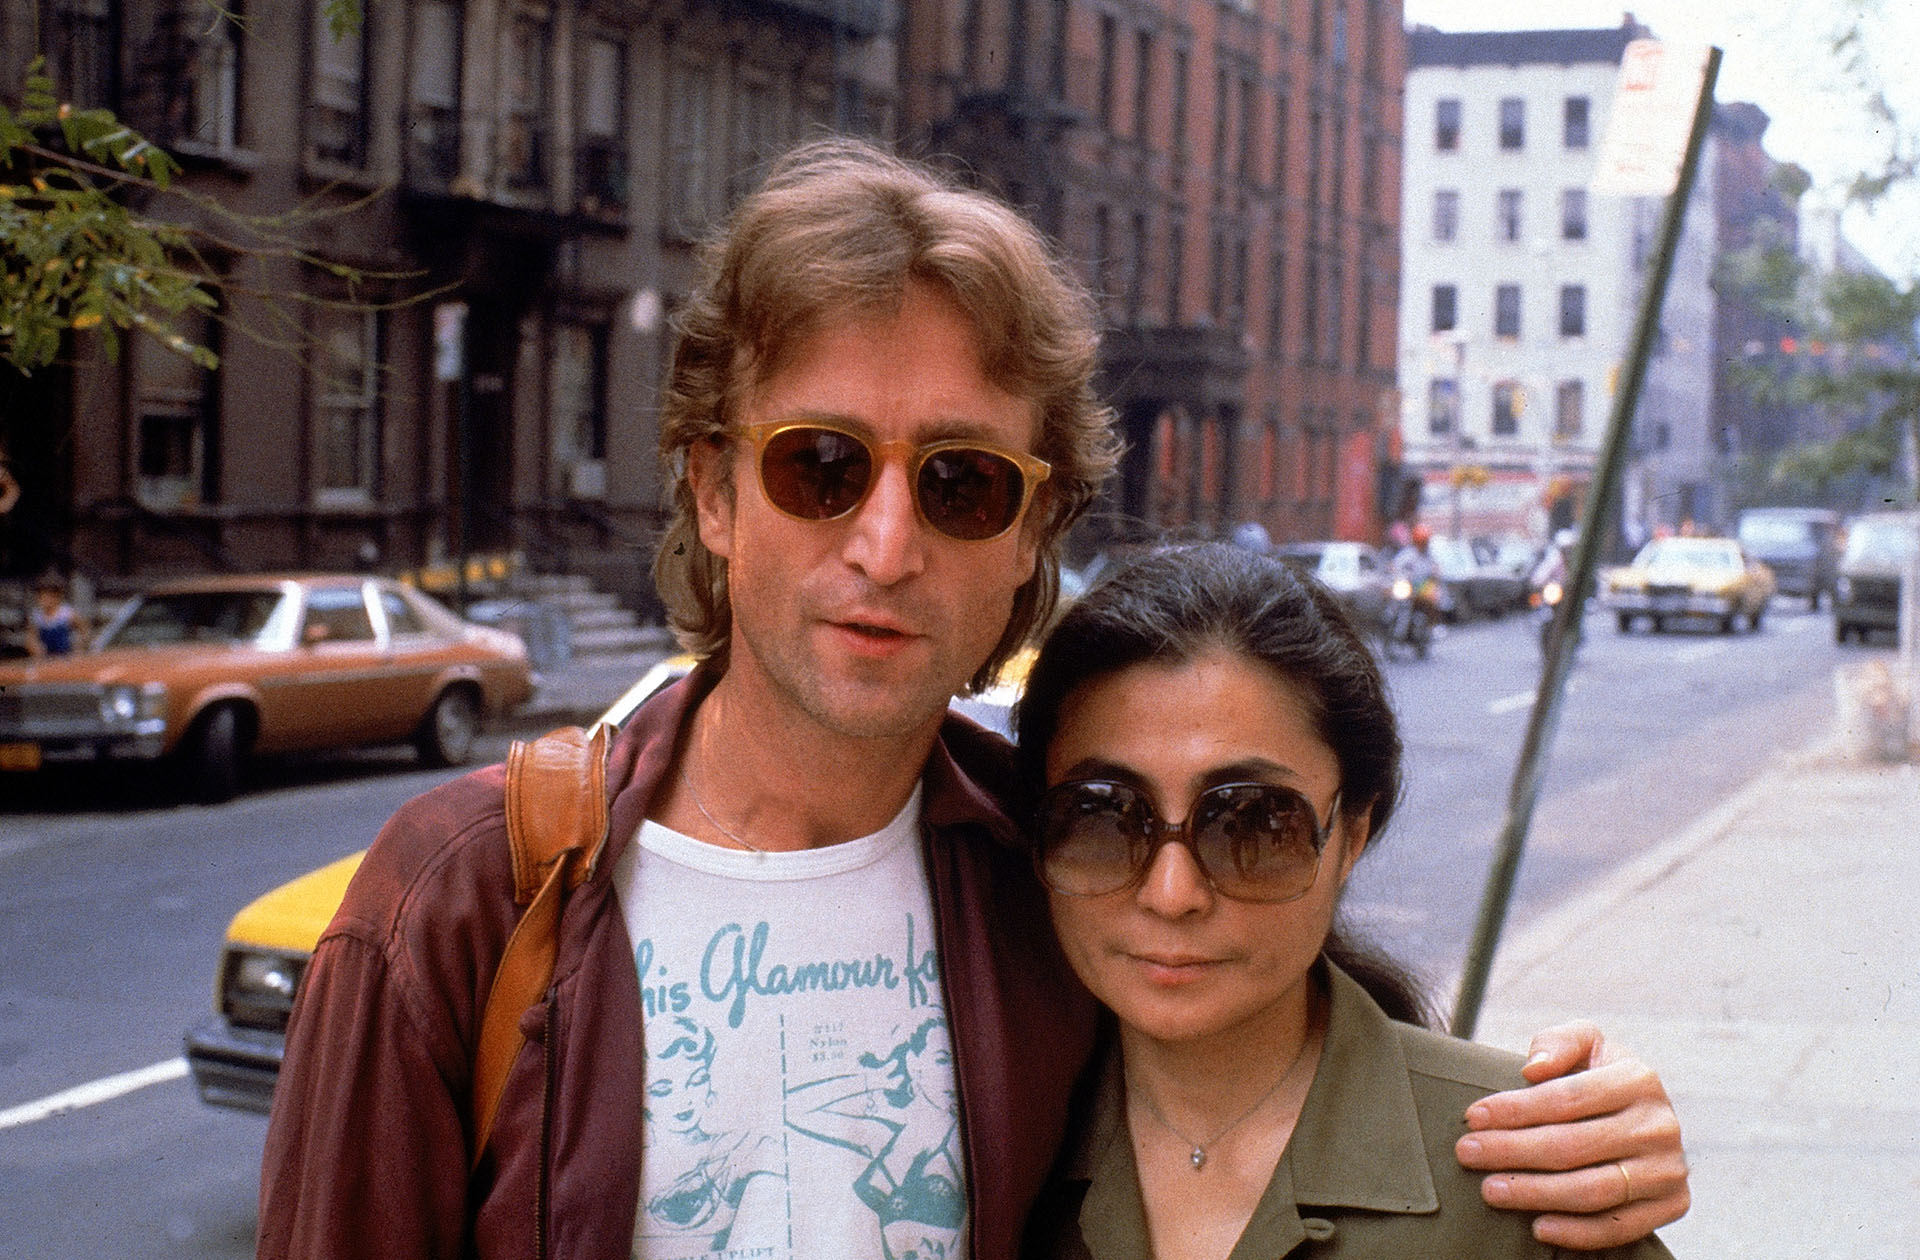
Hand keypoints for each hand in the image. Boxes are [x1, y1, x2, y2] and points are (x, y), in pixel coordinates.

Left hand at [1454, 1021, 1688, 1248]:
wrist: (1646, 1116)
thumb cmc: (1600, 1076)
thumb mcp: (1586, 1043)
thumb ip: (1559, 1042)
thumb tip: (1534, 1068)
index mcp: (1638, 1079)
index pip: (1566, 1099)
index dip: (1515, 1109)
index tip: (1473, 1117)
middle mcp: (1659, 1125)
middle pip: (1574, 1146)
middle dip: (1512, 1151)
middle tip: (1469, 1154)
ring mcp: (1668, 1169)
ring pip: (1593, 1190)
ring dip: (1535, 1193)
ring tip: (1491, 1190)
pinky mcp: (1672, 1205)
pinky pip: (1619, 1227)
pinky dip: (1577, 1232)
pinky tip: (1537, 1227)